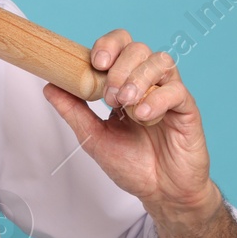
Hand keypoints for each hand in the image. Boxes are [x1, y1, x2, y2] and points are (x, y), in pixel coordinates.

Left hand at [42, 30, 220, 228]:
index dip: (108, 45)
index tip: (95, 62)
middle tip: (109, 96)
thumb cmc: (132, 164)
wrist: (161, 192)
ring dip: (138, 78)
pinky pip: (176, 90)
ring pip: (160, 61)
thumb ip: (73, 111)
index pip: (120, 45)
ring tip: (125, 104)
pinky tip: (143, 115)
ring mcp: (169, 93)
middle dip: (119, 67)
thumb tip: (49, 86)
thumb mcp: (93, 137)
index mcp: (125, 83)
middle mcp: (148, 83)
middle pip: (138, 48)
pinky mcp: (187, 109)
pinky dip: (157, 99)